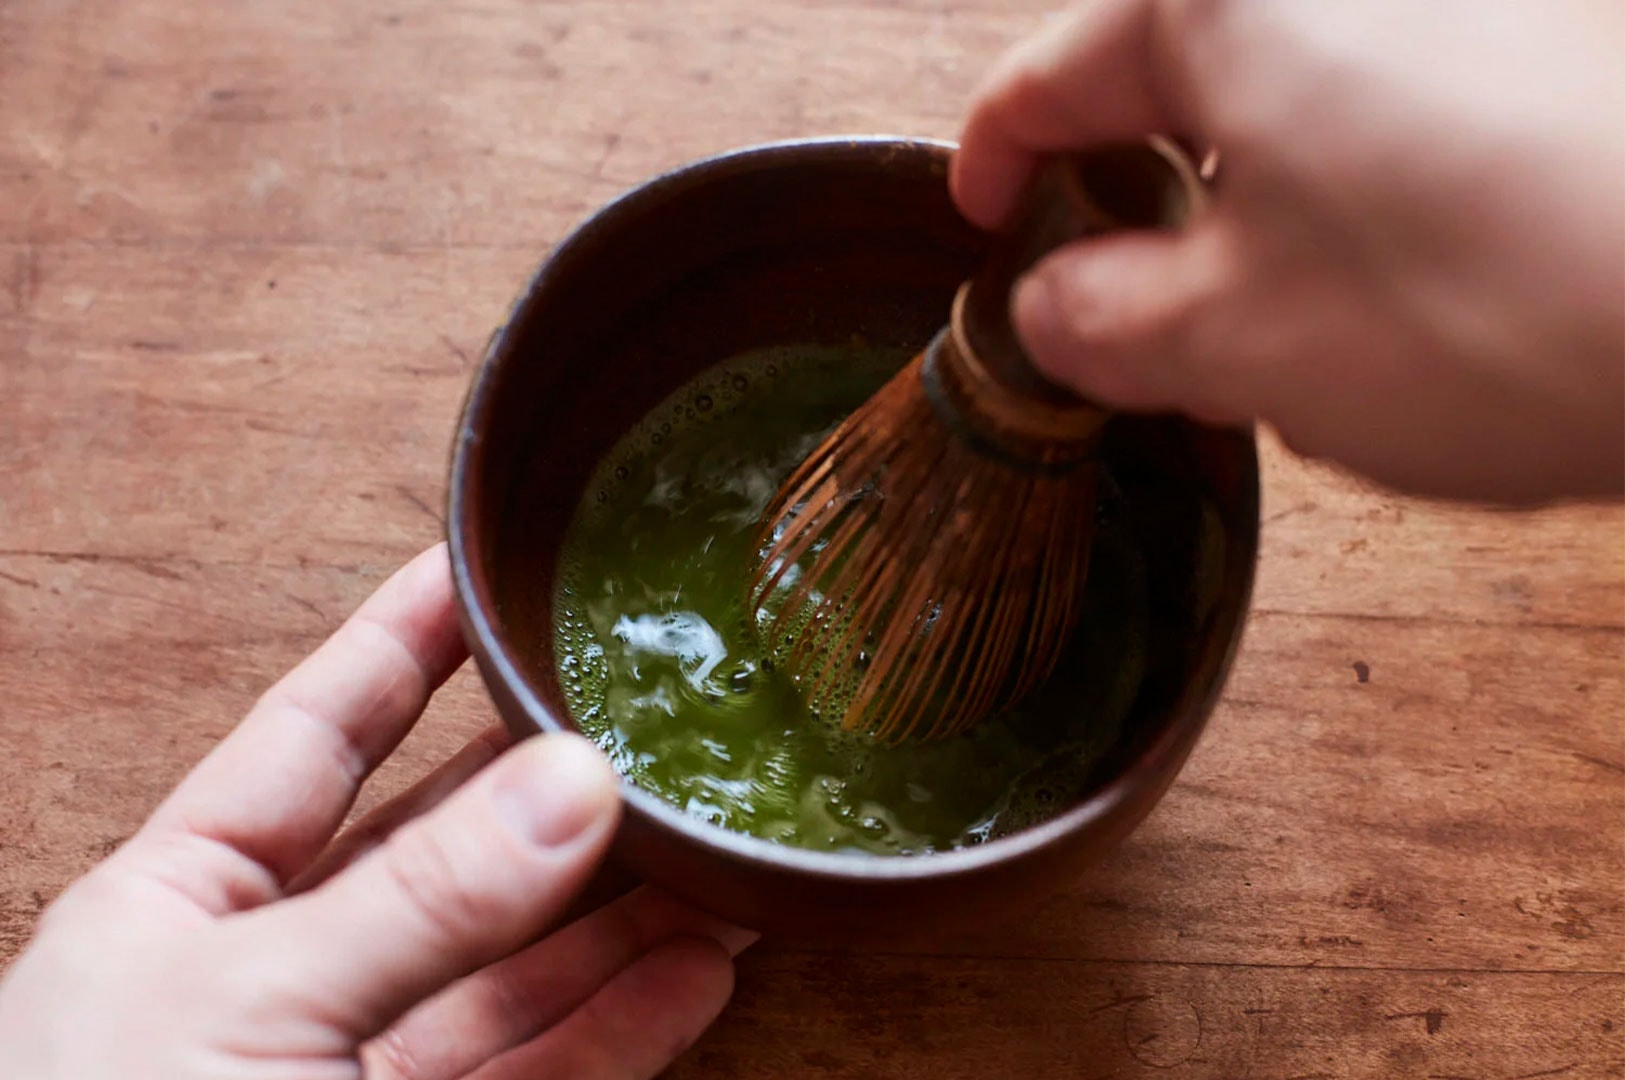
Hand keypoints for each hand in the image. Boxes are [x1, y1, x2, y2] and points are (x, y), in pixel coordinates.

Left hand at [0, 544, 751, 1078]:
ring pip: (514, 971)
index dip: (398, 647)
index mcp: (178, 905)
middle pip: (440, 851)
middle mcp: (275, 980)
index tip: (483, 570)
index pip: (312, 735)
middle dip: (550, 792)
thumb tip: (573, 781)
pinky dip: (625, 1026)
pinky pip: (544, 1075)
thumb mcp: (245, 1017)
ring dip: (620, 915)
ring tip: (716, 851)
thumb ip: (417, 905)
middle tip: (655, 724)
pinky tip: (695, 971)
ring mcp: (355, 1076)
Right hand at [952, 0, 1623, 503]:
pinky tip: (1418, 298)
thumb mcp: (1233, 344)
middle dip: (1144, 208)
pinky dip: (1368, 202)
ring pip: (1297, 108)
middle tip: (1141, 325)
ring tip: (1301, 337)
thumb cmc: (1490, 303)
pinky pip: (1402, 115)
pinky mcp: (1544, 48)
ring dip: (1264, 217)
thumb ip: (1096, 322)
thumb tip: (1050, 307)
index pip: (1051, 75)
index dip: (996, 162)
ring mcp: (1455, 8)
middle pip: (1180, 82)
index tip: (982, 225)